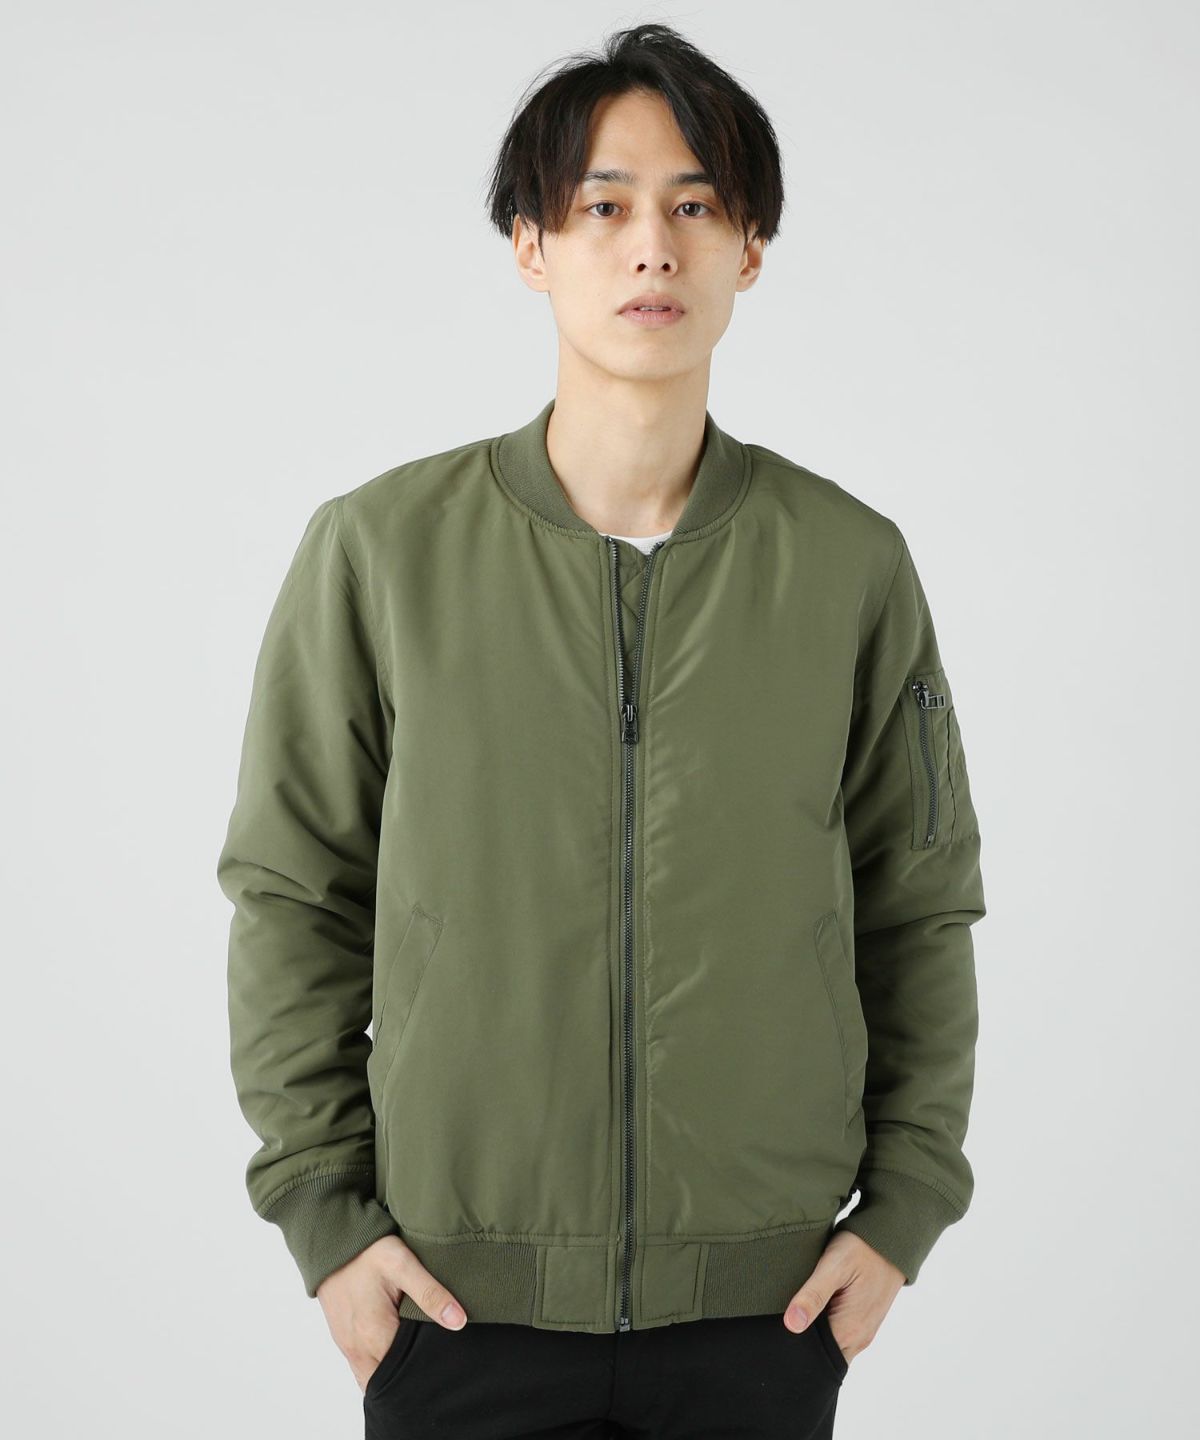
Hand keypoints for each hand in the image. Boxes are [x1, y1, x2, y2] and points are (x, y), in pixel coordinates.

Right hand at [316, 1235, 468, 1391]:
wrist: (332, 1239)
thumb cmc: (367, 1251)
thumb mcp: (403, 1264)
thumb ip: (430, 1294)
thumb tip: (459, 1321)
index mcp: (374, 1334)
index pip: (407, 1373)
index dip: (428, 1369)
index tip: (445, 1362)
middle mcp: (357, 1348)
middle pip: (389, 1382)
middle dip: (411, 1380)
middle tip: (435, 1366)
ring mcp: (347, 1347)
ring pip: (373, 1379)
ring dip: (394, 1377)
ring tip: (418, 1361)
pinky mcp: (343, 1340)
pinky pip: (363, 1368)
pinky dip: (379, 1369)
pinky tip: (396, 1354)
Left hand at [782, 1229, 905, 1366]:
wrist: (892, 1237)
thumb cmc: (862, 1248)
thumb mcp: (834, 1266)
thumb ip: (813, 1295)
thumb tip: (792, 1325)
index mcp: (849, 1331)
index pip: (814, 1357)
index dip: (794, 1348)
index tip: (777, 1334)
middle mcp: (858, 1338)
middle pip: (822, 1357)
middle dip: (802, 1347)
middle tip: (781, 1325)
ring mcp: (863, 1331)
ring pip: (831, 1347)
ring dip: (813, 1337)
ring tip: (795, 1314)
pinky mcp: (863, 1321)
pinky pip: (839, 1335)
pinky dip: (824, 1328)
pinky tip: (812, 1310)